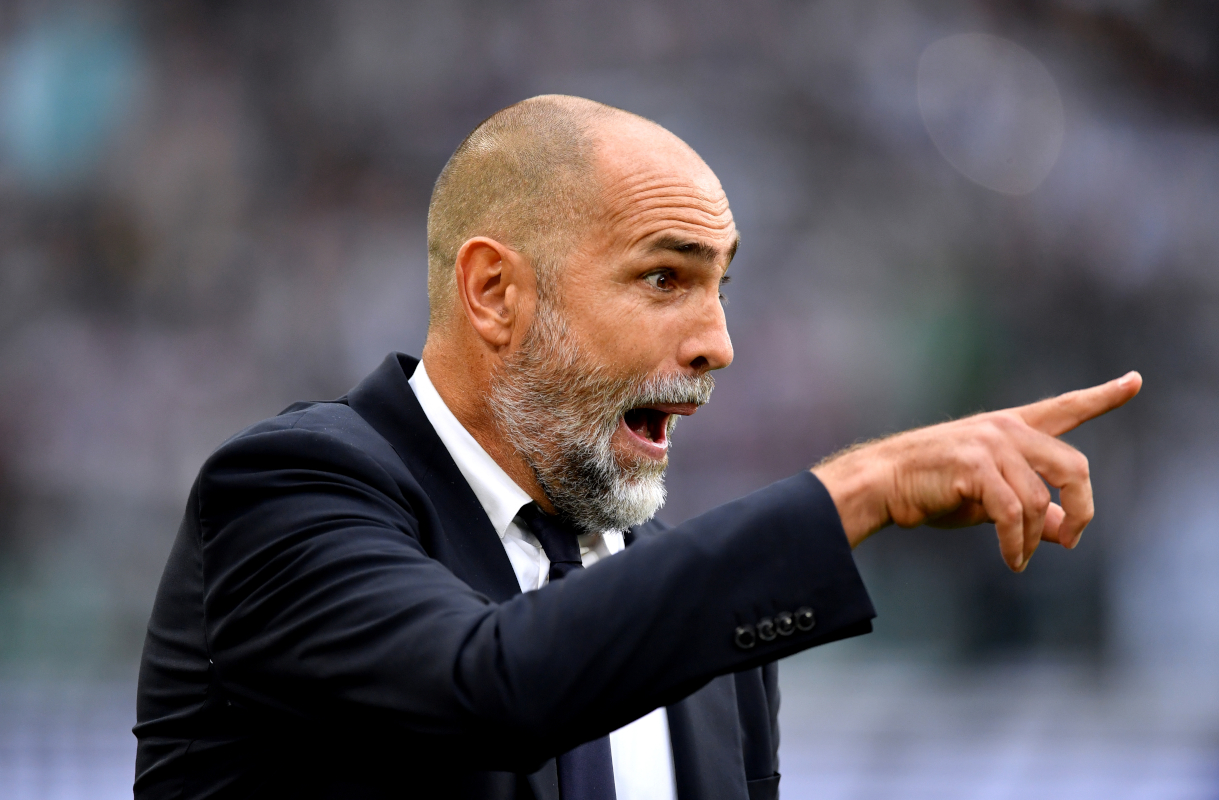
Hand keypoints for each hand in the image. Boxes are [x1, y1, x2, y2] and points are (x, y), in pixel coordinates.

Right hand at [812, 371, 1142, 570]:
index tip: (1135, 381)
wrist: (882, 482)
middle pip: (1075, 466)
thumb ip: (1033, 507)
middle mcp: (1006, 428)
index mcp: (1011, 427)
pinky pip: (1015, 514)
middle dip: (1083, 508)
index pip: (1066, 408)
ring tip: (1020, 558)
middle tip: (1071, 540)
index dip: (1104, 396)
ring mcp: (991, 444)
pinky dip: (1017, 544)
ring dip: (1034, 539)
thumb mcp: (991, 498)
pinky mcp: (975, 466)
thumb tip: (1068, 532)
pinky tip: (1012, 559)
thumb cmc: (932, 490)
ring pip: (1040, 500)